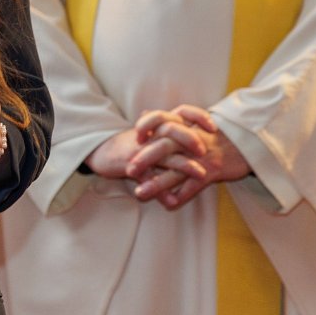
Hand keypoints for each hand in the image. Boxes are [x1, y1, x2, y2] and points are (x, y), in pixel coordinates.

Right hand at [81, 108, 212, 183]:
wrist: (101, 152)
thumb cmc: (131, 144)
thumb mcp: (152, 134)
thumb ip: (172, 132)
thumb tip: (197, 131)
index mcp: (158, 125)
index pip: (181, 113)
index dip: (198, 117)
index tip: (214, 127)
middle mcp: (151, 135)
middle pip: (173, 130)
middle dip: (191, 139)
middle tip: (205, 150)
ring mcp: (141, 151)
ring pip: (164, 155)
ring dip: (184, 166)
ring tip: (202, 174)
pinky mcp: (131, 166)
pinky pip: (147, 179)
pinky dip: (160, 191)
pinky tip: (172, 201)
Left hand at [125, 106, 249, 209]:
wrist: (249, 143)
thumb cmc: (218, 135)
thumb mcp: (193, 122)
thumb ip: (168, 120)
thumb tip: (145, 113)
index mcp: (187, 125)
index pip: (163, 119)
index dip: (147, 126)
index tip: (135, 137)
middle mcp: (193, 139)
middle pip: (166, 145)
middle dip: (146, 158)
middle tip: (129, 169)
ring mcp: (203, 156)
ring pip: (177, 169)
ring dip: (157, 182)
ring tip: (140, 192)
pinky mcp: (213, 171)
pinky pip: (194, 185)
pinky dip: (181, 196)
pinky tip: (168, 204)